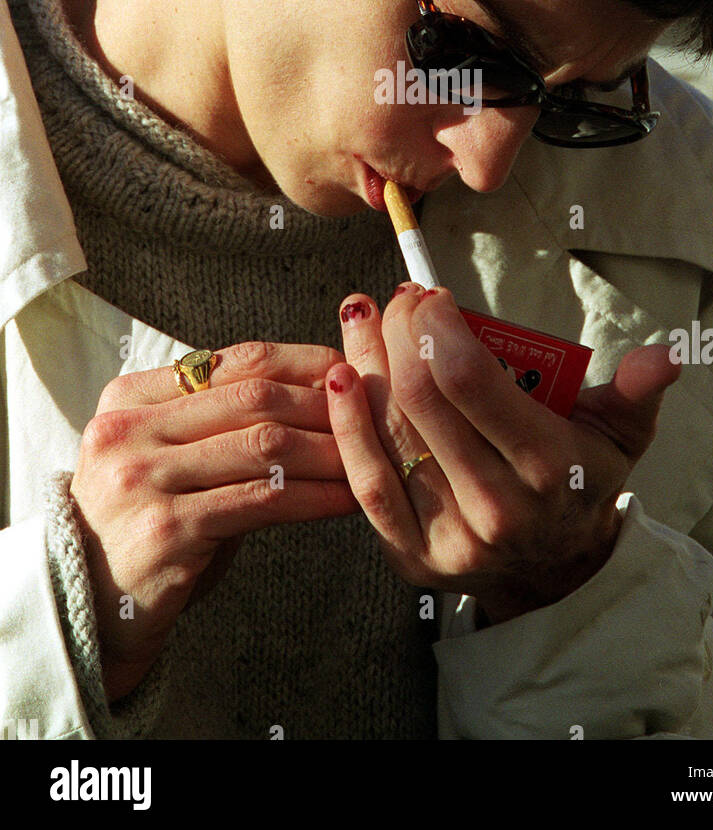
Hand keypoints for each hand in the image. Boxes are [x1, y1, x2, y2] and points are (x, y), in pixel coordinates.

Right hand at [70, 341, 355, 700]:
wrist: (85, 604)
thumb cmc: (143, 522)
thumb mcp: (163, 454)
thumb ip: (217, 419)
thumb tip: (318, 385)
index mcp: (129, 397)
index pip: (235, 361)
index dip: (302, 362)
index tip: (349, 371)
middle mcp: (127, 430)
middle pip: (254, 398)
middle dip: (324, 404)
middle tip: (373, 414)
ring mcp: (141, 478)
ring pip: (263, 446)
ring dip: (328, 451)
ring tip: (369, 457)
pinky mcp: (165, 530)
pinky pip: (261, 502)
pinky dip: (313, 497)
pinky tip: (345, 501)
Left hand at [327, 286, 679, 625]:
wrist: (555, 568)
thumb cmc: (582, 477)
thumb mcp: (620, 435)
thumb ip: (637, 391)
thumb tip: (665, 356)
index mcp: (548, 466)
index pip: (470, 380)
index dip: (437, 326)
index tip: (431, 295)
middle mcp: (497, 507)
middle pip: (421, 400)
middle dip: (399, 334)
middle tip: (398, 299)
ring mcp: (450, 538)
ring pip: (389, 434)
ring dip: (365, 363)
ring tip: (361, 317)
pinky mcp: (411, 556)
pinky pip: (366, 484)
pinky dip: (347, 425)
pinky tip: (340, 376)